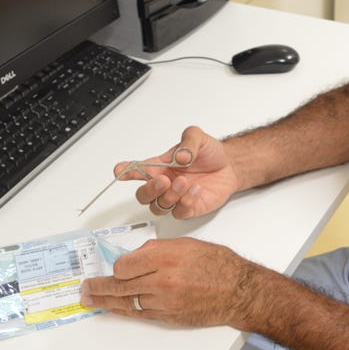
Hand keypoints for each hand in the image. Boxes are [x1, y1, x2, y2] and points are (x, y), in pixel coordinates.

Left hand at [80, 237, 260, 327]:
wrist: (239, 291)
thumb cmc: (218, 264)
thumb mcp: (187, 245)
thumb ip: (158, 250)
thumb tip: (137, 257)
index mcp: (166, 258)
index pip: (125, 264)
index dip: (117, 266)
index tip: (115, 266)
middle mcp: (162, 281)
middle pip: (120, 286)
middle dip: (99, 287)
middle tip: (85, 288)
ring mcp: (165, 302)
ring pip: (127, 302)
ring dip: (106, 302)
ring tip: (90, 300)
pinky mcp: (169, 317)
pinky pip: (140, 314)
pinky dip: (125, 311)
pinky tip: (114, 309)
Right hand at [114, 126, 240, 218]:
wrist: (229, 166)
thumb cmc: (209, 153)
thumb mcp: (198, 137)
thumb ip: (188, 142)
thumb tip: (181, 156)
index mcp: (160, 167)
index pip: (137, 170)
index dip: (125, 172)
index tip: (119, 171)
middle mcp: (165, 184)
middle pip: (143, 196)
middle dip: (149, 190)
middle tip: (163, 181)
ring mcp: (175, 198)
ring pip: (159, 207)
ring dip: (169, 196)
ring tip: (184, 182)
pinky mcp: (189, 208)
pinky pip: (180, 212)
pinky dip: (186, 201)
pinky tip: (196, 189)